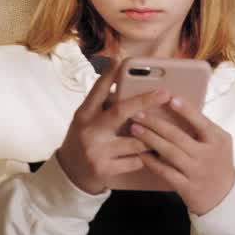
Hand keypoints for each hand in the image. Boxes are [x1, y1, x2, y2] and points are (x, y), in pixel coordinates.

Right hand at [56, 58, 171, 195]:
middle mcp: (89, 130)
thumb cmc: (85, 139)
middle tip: (164, 93)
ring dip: (151, 137)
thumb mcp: (87, 119)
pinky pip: (136, 160)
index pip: (97, 91)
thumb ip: (104, 105)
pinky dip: (144, 158)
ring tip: (161, 133)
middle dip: (145, 101)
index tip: (119, 60)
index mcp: (84, 114)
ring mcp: (96, 150)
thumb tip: (126, 85)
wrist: (71, 174)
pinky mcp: (104, 169)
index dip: (108, 75)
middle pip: (121, 112)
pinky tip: (147, 156)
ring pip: (136, 140)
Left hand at [128, 96, 234, 215]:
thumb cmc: (218, 163)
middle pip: (178, 136)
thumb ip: (204, 129)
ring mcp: (196, 171)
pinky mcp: (186, 186)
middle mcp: (207, 155)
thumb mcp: (220, 143)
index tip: (170, 99)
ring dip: (150, 139)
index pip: (201, 122)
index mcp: (218, 140)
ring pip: (169, 152)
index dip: (186, 110)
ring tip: (135, 129)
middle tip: (138, 114)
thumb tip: (179, 108)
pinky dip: (151, 161)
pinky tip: (140, 153)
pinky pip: (165, 172)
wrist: (223, 197)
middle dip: (156, 124)